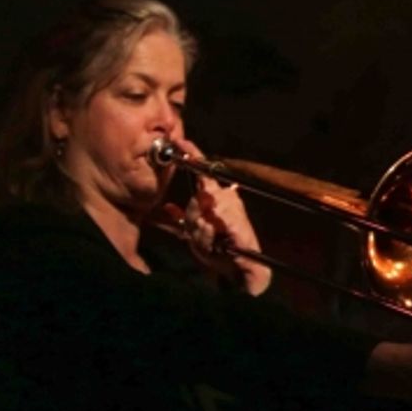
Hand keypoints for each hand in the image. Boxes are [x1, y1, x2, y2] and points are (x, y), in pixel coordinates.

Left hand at [177, 138, 272, 295]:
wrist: (245, 268)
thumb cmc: (223, 250)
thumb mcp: (197, 234)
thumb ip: (184, 220)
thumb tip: (167, 208)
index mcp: (219, 197)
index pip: (204, 173)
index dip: (194, 156)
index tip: (182, 142)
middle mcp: (228, 198)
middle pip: (198, 195)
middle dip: (194, 216)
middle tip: (199, 233)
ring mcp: (234, 209)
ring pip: (202, 210)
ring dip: (201, 230)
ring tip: (209, 241)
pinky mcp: (237, 222)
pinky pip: (212, 222)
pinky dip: (208, 234)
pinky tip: (215, 239)